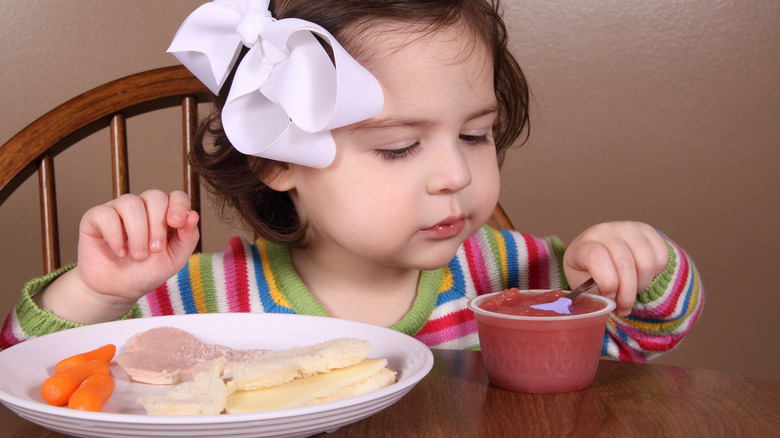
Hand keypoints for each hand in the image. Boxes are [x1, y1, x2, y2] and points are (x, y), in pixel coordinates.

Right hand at [38, 190, 199, 322]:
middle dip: (157, 225)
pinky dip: (115, 236)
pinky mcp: (95, 217)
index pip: (177, 196)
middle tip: (155, 249)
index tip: (175, 223)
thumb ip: (187, 238)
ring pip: (130, 202)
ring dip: (138, 232)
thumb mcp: (174, 259)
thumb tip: (194, 215)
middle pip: (155, 196)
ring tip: (138, 255)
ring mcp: (118, 209)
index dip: (178, 206)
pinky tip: (120, 252)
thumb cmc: (147, 272)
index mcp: (165, 214)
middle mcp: (143, 207)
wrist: (118, 291)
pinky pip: (106, 214)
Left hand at [562, 221, 668, 315]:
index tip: (608, 296)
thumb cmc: (588, 274)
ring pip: (647, 263)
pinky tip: (640, 276)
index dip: (606, 281)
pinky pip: (661, 257)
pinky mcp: (647, 231)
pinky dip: (655, 274)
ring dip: (641, 285)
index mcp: (584, 244)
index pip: (596, 257)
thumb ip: (593, 294)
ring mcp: (628, 228)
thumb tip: (610, 303)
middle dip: (627, 294)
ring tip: (631, 290)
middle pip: (625, 264)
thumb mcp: (582, 285)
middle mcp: (606, 231)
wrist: (599, 253)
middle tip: (623, 307)